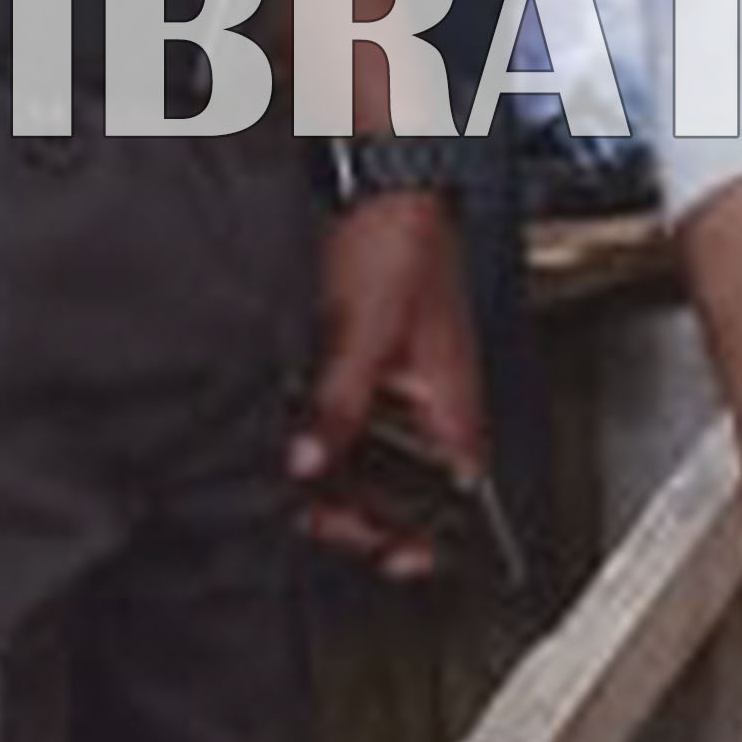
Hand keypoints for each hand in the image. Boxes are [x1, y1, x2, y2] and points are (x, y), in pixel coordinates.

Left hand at [291, 190, 486, 577]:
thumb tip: (307, 465)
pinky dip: (315, 433)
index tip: (394, 561)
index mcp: (452, 402)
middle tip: (312, 516)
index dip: (425, 534)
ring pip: (363, 455)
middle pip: (399, 486)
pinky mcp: (361, 365)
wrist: (381, 180)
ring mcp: (394, 385)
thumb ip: (338, 405)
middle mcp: (427, 402)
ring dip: (327, 470)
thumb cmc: (403, 242)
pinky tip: (286, 436)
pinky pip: (340, 419)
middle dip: (356, 509)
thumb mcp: (365, 332)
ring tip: (289, 479)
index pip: (455, 495)